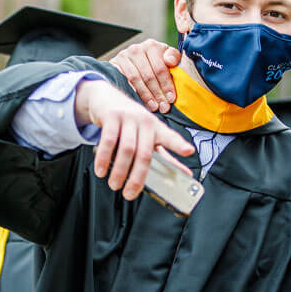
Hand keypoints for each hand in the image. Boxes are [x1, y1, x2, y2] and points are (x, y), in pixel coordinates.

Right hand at [75, 80, 194, 199]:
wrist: (106, 97)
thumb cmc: (130, 122)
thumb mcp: (147, 136)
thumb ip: (165, 155)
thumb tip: (184, 174)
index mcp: (157, 128)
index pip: (170, 137)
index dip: (179, 145)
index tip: (189, 151)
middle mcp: (145, 121)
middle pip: (145, 153)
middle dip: (137, 177)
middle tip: (129, 193)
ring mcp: (128, 117)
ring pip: (127, 149)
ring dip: (120, 171)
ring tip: (114, 185)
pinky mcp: (111, 116)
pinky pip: (108, 141)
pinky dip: (104, 158)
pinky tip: (101, 170)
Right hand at [109, 38, 180, 112]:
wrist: (134, 61)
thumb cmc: (156, 62)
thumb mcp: (167, 58)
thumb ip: (173, 57)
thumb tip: (170, 60)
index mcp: (152, 46)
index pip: (160, 68)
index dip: (166, 84)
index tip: (171, 98)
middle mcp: (137, 49)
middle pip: (148, 75)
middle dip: (158, 93)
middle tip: (164, 107)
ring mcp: (124, 56)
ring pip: (136, 79)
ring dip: (146, 95)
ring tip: (154, 107)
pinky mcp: (114, 64)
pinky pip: (124, 80)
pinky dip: (133, 92)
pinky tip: (140, 101)